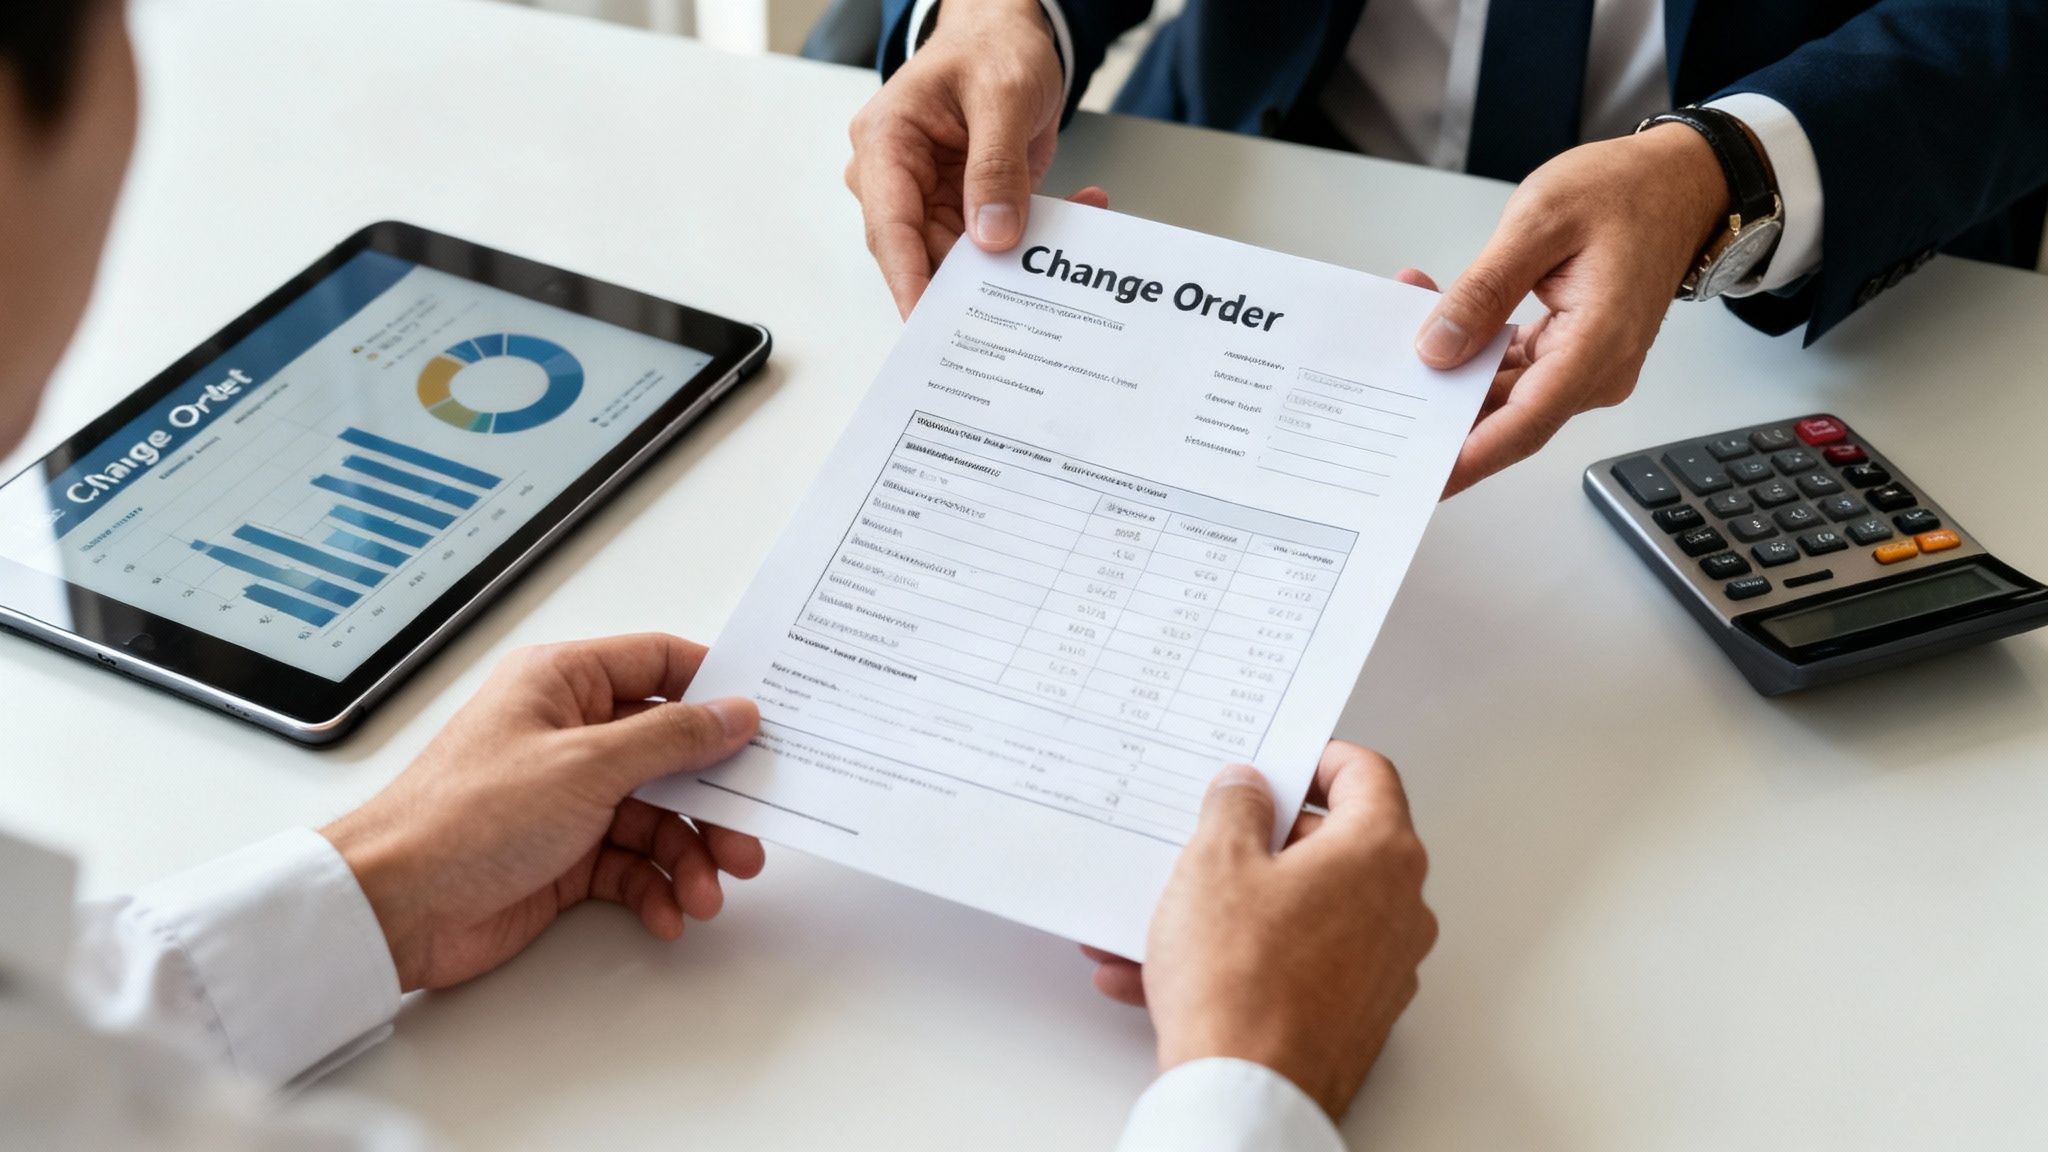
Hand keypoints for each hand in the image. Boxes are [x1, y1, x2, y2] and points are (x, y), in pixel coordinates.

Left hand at [321, 634, 763, 992]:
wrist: (395, 907)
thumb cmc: (466, 817)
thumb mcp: (587, 764)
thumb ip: (672, 738)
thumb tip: (735, 712)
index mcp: (564, 684)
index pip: (661, 664)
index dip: (716, 691)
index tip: (766, 725)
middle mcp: (570, 734)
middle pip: (672, 754)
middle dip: (714, 800)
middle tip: (748, 838)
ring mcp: (569, 797)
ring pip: (660, 817)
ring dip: (690, 858)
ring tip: (706, 895)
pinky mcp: (566, 855)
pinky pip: (633, 865)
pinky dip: (656, 888)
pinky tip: (667, 913)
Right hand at [845, 0, 1107, 315]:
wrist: (1007, 32)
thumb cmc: (991, 47)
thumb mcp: (1002, 96)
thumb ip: (996, 166)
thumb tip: (993, 235)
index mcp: (886, 143)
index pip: (890, 227)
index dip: (909, 280)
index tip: (929, 322)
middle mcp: (898, 175)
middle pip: (926, 251)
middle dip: (977, 279)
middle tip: (1026, 300)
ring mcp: (930, 194)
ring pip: (964, 254)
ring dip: (1018, 254)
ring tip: (1067, 243)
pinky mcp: (962, 204)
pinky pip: (994, 238)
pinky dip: (1036, 231)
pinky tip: (1078, 211)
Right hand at [1084, 743, 1437, 1118]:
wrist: (1246, 1094)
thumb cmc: (1242, 984)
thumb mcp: (1215, 864)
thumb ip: (1234, 808)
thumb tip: (1245, 789)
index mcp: (1379, 853)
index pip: (1367, 774)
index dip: (1316, 758)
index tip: (1278, 765)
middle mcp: (1398, 909)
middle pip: (1335, 844)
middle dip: (1261, 841)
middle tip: (1211, 837)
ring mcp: (1381, 967)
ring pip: (1303, 911)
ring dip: (1235, 907)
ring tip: (1166, 918)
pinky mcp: (1353, 1015)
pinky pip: (1292, 965)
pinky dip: (1238, 959)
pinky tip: (1162, 974)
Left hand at [1411, 124, 1730, 495]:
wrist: (1680, 181)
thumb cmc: (1624, 191)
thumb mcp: (1539, 222)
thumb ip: (1483, 290)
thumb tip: (1436, 349)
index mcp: (1599, 343)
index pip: (1528, 422)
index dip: (1472, 456)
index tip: (1425, 476)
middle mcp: (1598, 369)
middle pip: (1509, 415)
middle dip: (1442, 411)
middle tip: (1380, 411)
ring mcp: (1586, 365)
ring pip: (1504, 392)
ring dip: (1451, 370)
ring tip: (1396, 335)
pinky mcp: (1572, 352)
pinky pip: (1513, 367)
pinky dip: (1472, 349)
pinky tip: (1433, 318)